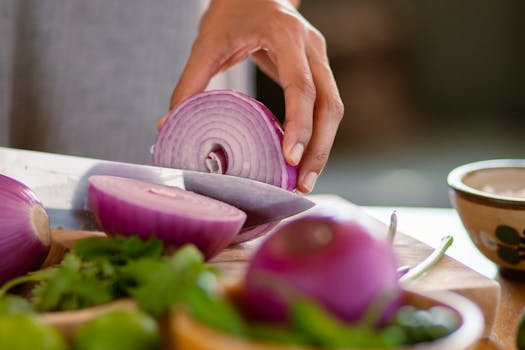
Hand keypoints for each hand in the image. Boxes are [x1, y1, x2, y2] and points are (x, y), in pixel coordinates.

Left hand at [159, 0, 343, 193]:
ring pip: (334, 108)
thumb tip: (168, 124)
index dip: (299, 124)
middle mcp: (312, 46)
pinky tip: (304, 157)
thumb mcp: (207, 42)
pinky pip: (327, 106)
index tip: (290, 157)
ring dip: (323, 146)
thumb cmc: (232, 10)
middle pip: (330, 104)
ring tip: (306, 180)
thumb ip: (189, 83)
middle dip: (319, 147)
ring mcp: (320, 57)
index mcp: (286, 34)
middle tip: (303, 183)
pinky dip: (319, 134)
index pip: (302, 86)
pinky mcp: (319, 68)